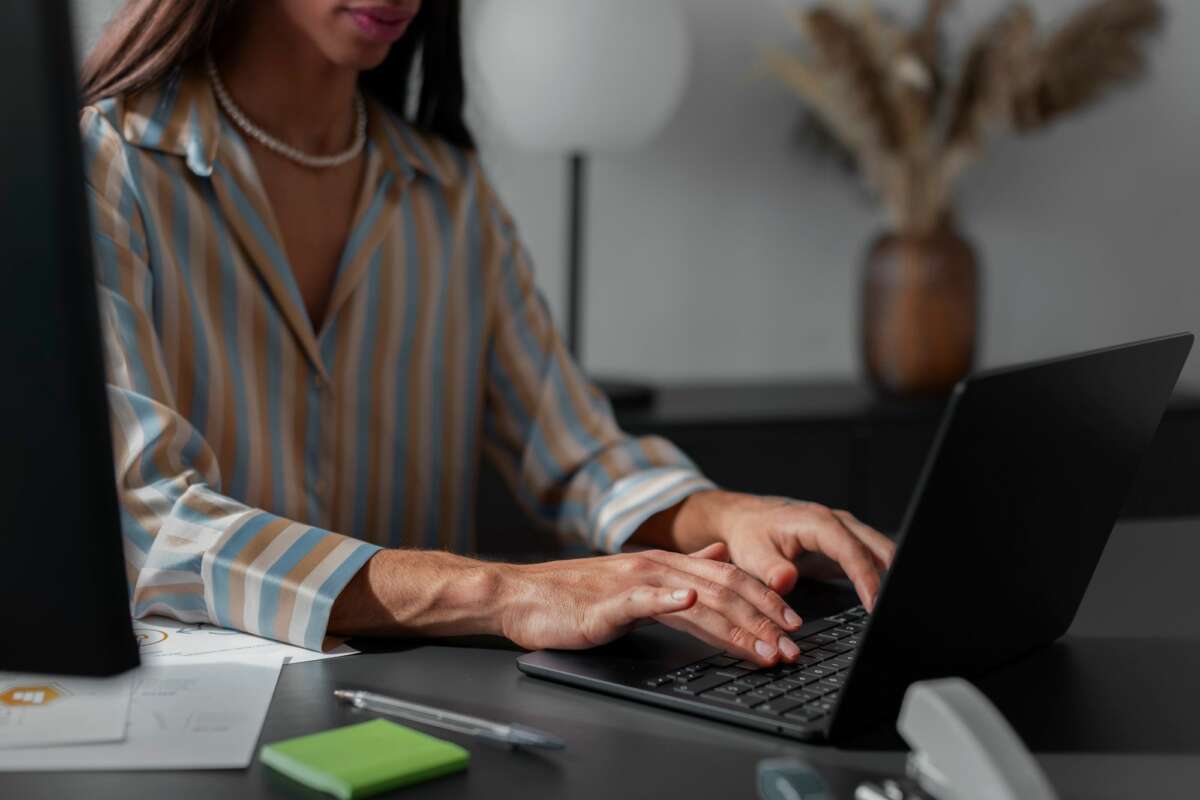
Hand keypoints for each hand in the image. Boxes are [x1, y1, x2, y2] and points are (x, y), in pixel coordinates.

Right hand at [496, 543, 806, 666]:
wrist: (523, 596)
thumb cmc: (576, 595)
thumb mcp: (637, 578)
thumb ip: (681, 568)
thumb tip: (718, 555)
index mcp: (666, 565)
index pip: (729, 580)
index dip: (766, 601)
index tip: (795, 626)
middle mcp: (655, 568)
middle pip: (723, 591)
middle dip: (764, 620)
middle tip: (793, 647)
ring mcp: (632, 582)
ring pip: (696, 600)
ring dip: (735, 625)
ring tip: (764, 648)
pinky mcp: (607, 602)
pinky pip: (643, 598)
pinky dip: (669, 600)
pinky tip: (690, 604)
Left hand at [710, 494, 895, 609]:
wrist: (746, 520)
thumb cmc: (750, 534)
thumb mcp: (751, 552)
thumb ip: (769, 569)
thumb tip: (785, 581)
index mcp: (817, 522)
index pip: (851, 550)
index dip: (866, 577)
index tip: (875, 604)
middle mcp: (837, 523)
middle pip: (877, 547)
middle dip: (892, 577)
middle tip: (895, 611)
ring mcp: (844, 533)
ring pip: (880, 552)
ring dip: (892, 577)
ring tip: (896, 608)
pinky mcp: (845, 546)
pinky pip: (871, 560)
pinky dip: (883, 577)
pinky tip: (885, 600)